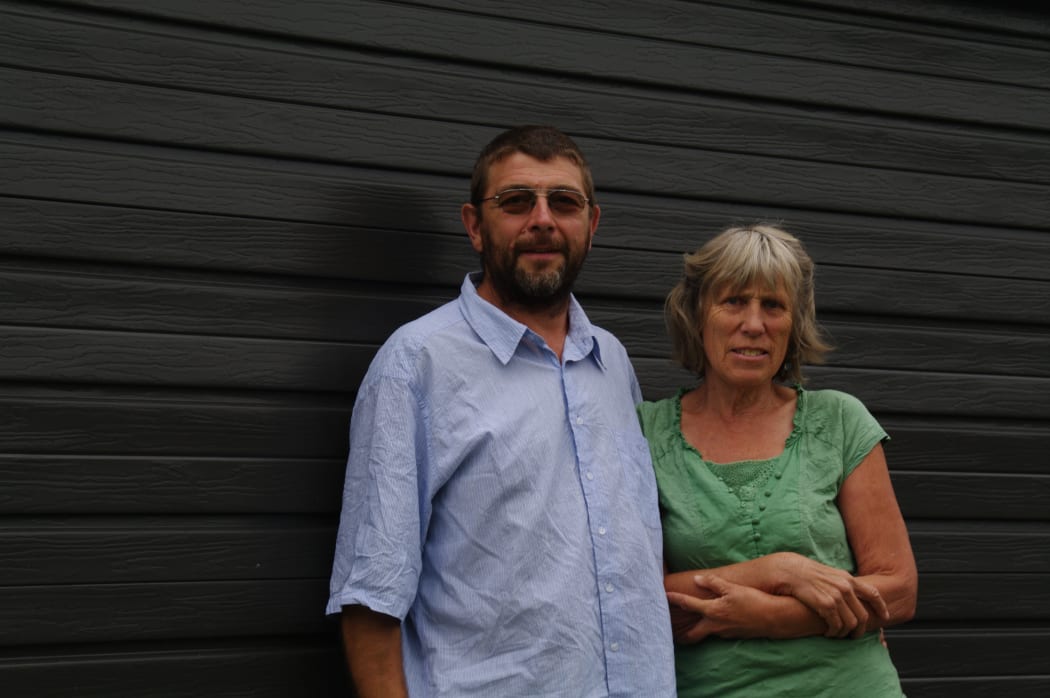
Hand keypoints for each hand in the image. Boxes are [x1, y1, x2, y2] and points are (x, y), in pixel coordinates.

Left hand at [666, 574, 770, 642]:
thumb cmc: (753, 601)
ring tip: (688, 626)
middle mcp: (716, 625)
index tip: (664, 596)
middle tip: (672, 629)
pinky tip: (714, 622)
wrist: (774, 618)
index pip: (688, 605)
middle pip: (693, 634)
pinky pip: (718, 633)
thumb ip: (713, 583)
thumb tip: (697, 579)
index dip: (675, 599)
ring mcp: (725, 632)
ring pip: (706, 633)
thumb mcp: (732, 588)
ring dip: (696, 630)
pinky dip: (712, 629)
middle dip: (682, 633)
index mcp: (713, 611)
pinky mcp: (734, 635)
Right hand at [773, 553, 888, 637]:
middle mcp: (845, 587)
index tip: (885, 617)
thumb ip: (842, 584)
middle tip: (854, 636)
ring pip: (851, 623)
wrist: (789, 571)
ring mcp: (836, 596)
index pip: (873, 593)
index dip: (881, 607)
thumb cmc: (807, 574)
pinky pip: (837, 625)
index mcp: (848, 579)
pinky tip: (828, 633)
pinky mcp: (826, 604)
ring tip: (837, 635)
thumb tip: (851, 595)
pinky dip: (834, 632)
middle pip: (863, 615)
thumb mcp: (830, 574)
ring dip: (845, 633)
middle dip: (860, 629)